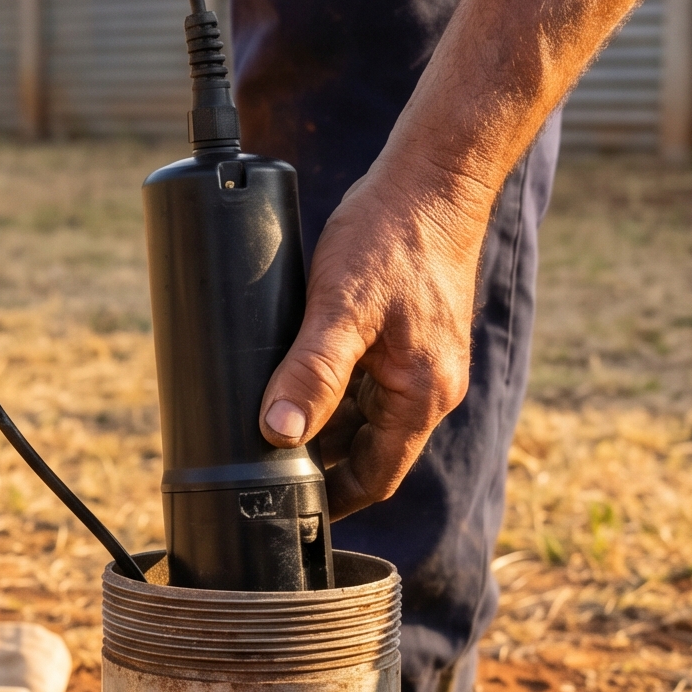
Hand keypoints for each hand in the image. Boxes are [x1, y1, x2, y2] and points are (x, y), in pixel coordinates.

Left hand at [257, 166, 498, 517]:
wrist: (432, 180)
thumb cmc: (392, 239)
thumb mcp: (341, 308)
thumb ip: (311, 372)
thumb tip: (278, 433)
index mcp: (422, 395)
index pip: (375, 477)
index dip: (331, 501)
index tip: (285, 511)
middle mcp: (430, 386)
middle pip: (368, 450)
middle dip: (318, 462)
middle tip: (259, 466)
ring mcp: (423, 361)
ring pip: (364, 415)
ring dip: (321, 422)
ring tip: (266, 425)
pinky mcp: (410, 336)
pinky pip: (367, 380)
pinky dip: (332, 388)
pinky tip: (293, 376)